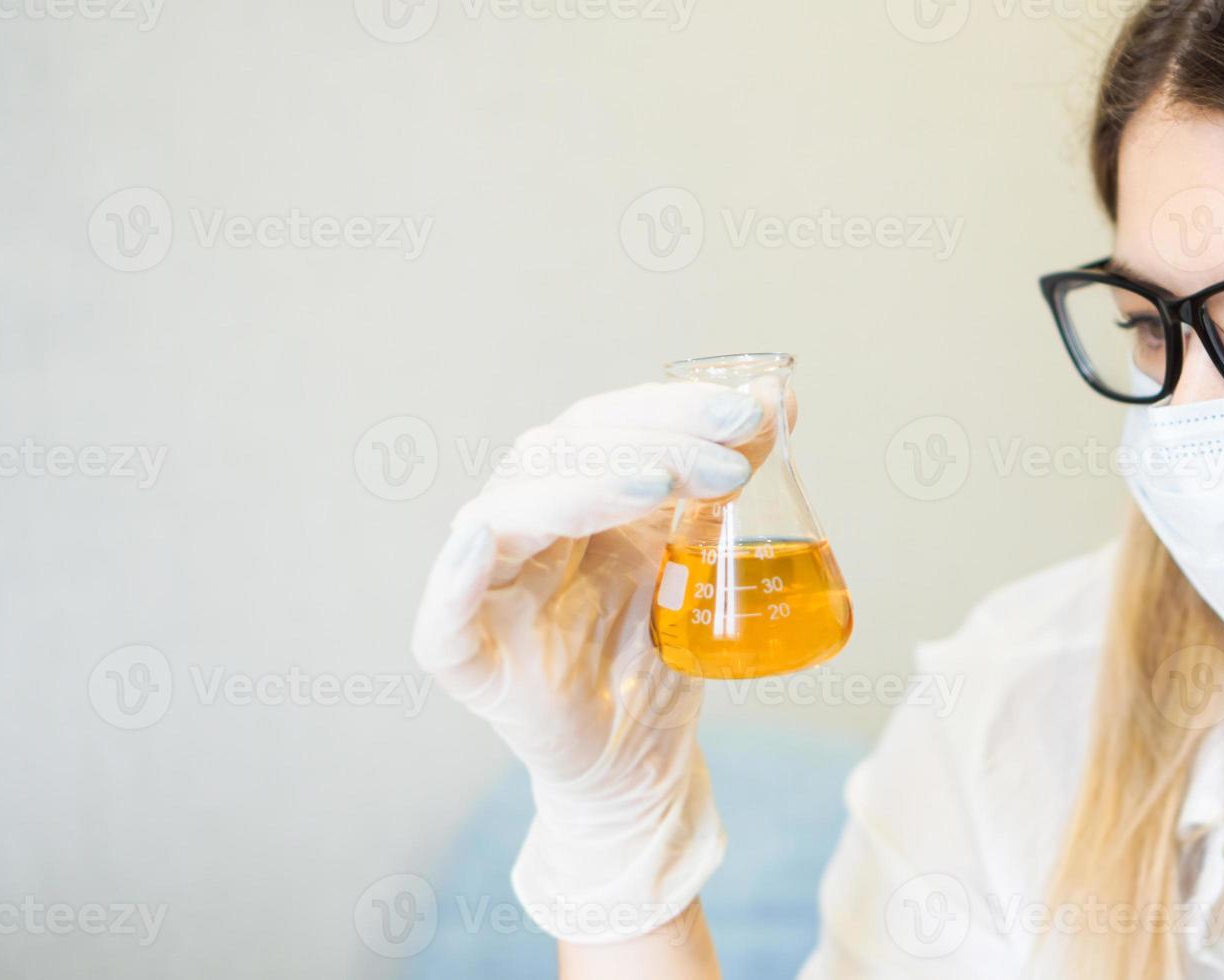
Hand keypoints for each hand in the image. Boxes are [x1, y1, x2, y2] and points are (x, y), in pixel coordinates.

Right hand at [411, 381, 766, 942]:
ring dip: (585, 486)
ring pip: (509, 509)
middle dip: (652, 442)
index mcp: (572, 488)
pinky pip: (443, 617)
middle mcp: (521, 521)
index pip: (607, 422)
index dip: (674, 408)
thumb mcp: (703, 555)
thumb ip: (723, 480)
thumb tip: (780, 397)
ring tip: (659, 485)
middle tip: (732, 461)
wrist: (641, 757)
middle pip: (561, 450)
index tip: (754, 414)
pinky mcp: (468, 657)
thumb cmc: (659, 651)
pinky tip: (482, 541)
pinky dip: (455, 576)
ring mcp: (488, 587)